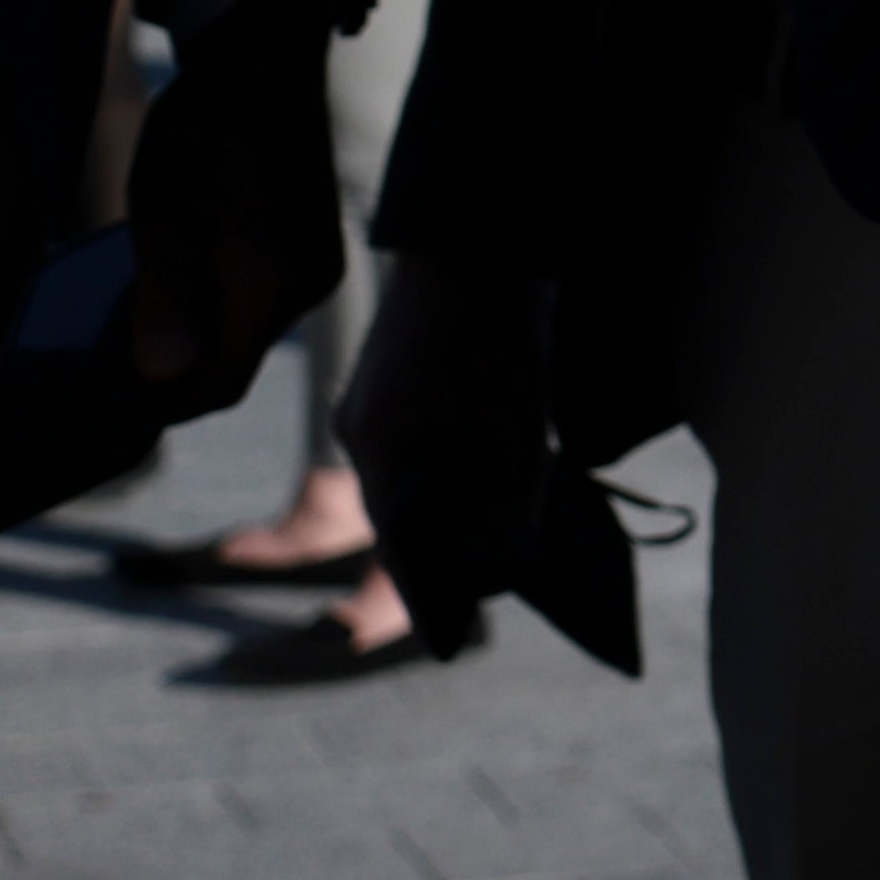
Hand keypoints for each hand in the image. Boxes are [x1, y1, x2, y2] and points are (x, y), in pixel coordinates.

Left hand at [114, 8, 345, 415]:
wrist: (263, 60)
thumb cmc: (207, 133)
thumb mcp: (166, 214)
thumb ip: (167, 297)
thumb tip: (161, 375)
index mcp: (273, 284)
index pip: (220, 385)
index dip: (162, 402)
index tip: (106, 395)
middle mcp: (308, 284)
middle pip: (234, 360)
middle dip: (175, 363)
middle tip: (110, 342)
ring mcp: (317, 265)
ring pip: (246, 328)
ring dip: (195, 326)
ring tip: (141, 295)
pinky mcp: (313, 245)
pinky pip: (261, 298)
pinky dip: (219, 298)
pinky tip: (185, 263)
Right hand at [340, 254, 556, 648]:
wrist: (478, 235)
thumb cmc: (498, 335)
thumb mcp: (515, 431)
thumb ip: (507, 508)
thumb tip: (502, 572)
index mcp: (382, 455)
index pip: (400, 549)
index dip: (429, 599)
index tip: (450, 643)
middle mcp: (364, 437)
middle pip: (403, 519)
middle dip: (443, 557)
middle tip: (486, 593)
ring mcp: (372, 407)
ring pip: (410, 482)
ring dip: (449, 513)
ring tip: (497, 542)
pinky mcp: (393, 384)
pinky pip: (416, 448)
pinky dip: (448, 473)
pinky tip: (487, 478)